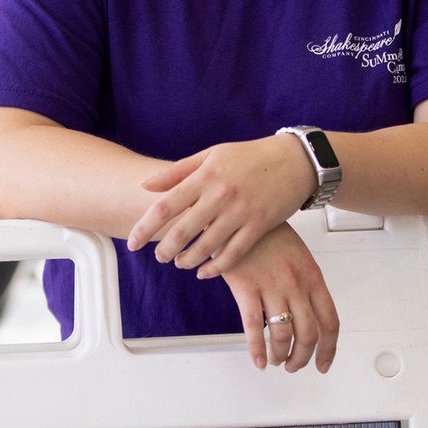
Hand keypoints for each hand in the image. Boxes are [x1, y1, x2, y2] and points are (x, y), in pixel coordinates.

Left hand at [128, 135, 313, 276]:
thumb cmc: (250, 156)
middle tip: (158, 257)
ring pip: (206, 247)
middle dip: (164, 250)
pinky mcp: (259, 225)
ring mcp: (241, 212)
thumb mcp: (211, 155)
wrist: (295, 160)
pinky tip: (205, 271)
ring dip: (188, 261)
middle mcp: (220, 195)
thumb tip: (145, 184)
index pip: (165, 206)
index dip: (144, 227)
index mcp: (205, 176)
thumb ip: (178, 171)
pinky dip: (216, 267)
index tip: (132, 243)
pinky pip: (233, 254)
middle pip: (182, 231)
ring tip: (180, 264)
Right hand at [220, 226, 337, 373]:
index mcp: (312, 277)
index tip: (323, 362)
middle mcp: (296, 284)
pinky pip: (255, 327)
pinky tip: (258, 359)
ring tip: (275, 361)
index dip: (329, 348)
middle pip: (308, 334)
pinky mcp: (246, 286)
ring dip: (280, 355)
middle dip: (303, 357)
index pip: (329, 321)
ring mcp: (272, 285)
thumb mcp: (299, 256)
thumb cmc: (268, 233)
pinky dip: (258, 349)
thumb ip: (306, 284)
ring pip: (283, 334)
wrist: (242, 210)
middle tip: (295, 366)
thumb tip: (310, 314)